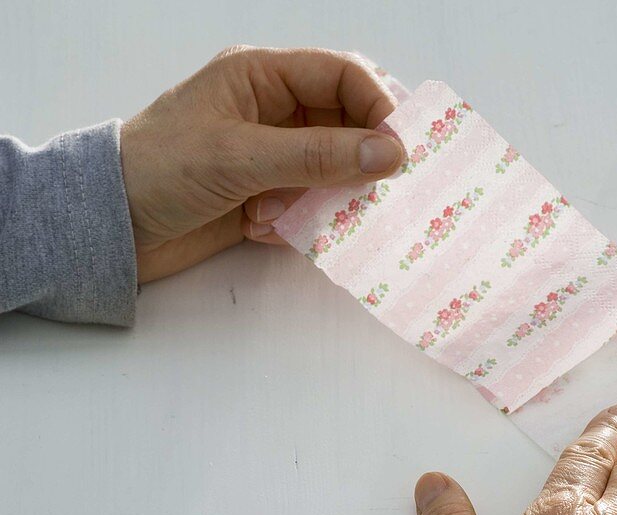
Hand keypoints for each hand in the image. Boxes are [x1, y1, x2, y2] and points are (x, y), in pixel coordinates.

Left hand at [120, 46, 405, 282]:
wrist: (108, 228)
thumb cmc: (159, 172)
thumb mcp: (241, 158)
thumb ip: (319, 155)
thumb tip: (390, 153)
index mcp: (261, 76)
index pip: (342, 75)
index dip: (377, 108)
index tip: (398, 152)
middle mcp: (272, 109)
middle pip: (346, 124)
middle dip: (356, 160)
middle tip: (365, 191)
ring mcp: (271, 154)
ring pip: (333, 169)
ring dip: (321, 197)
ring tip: (288, 215)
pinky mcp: (267, 194)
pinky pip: (311, 202)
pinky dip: (299, 220)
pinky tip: (262, 228)